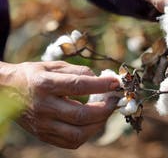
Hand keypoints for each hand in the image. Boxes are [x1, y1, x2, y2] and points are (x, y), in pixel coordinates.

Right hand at [4, 61, 119, 148]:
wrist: (5, 90)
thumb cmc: (34, 75)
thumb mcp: (54, 66)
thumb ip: (78, 71)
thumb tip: (102, 80)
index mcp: (44, 84)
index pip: (78, 86)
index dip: (101, 85)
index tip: (116, 83)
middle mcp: (42, 106)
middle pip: (80, 115)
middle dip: (104, 109)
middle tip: (114, 100)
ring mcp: (42, 124)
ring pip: (77, 134)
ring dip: (98, 124)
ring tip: (105, 112)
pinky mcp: (43, 135)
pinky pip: (71, 142)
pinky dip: (87, 134)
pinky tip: (92, 122)